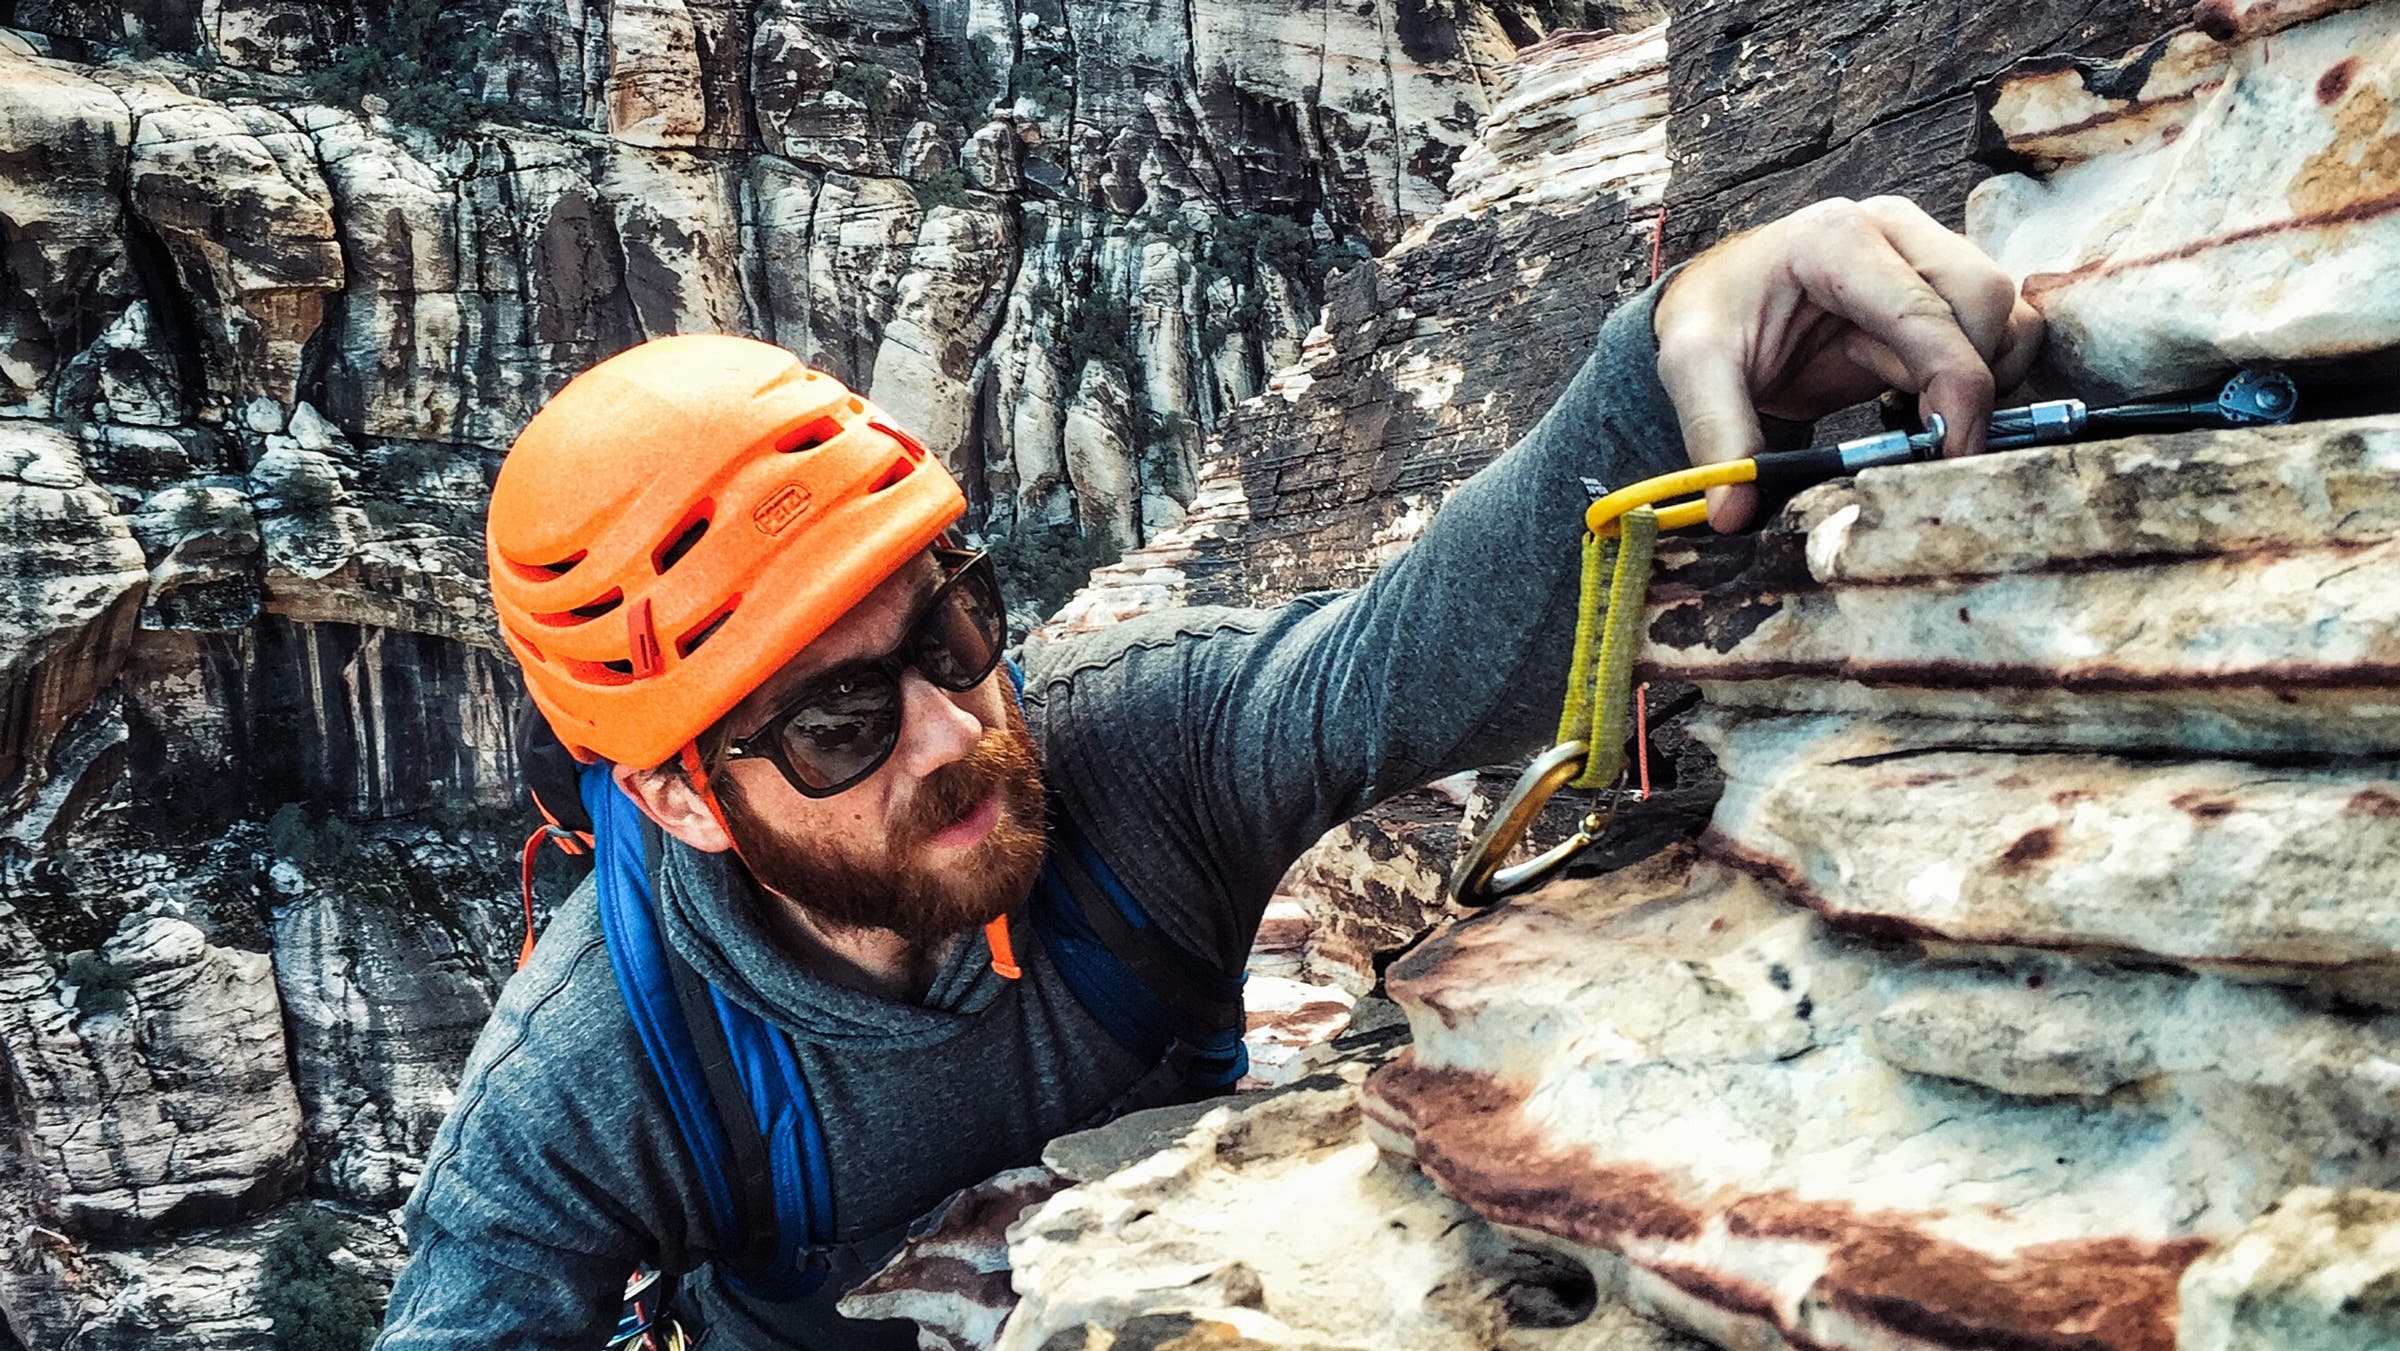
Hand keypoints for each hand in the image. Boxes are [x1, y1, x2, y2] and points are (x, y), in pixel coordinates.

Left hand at [1652, 196, 2044, 531]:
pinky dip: (1985, 373)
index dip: (1956, 387)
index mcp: (1835, 238)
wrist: (1723, 303)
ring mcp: (1926, 249)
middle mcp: (1893, 229)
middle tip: (1914, 432)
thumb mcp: (1694, 370)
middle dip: (1968, 380)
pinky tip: (1919, 396)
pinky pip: (2004, 327)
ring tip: (1904, 406)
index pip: (1928, 311)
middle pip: (1985, 300)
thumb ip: (1718, 434)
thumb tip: (1733, 512)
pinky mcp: (1943, 283)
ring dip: (1981, 376)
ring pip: (2008, 312)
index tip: (1952, 453)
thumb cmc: (1714, 322)